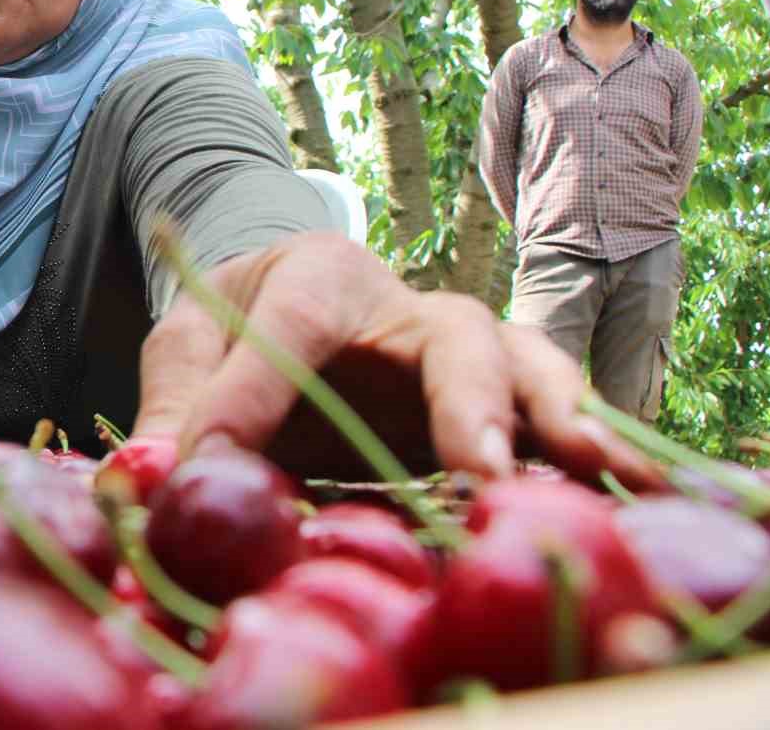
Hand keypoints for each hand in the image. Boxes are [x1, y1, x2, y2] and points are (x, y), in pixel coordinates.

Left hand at [133, 231, 662, 489]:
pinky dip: (583, 454)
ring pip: (527, 370)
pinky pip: (546, 422)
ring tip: (601, 471)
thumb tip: (144, 478)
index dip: (251, 394)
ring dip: (562, 420)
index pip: (291, 325)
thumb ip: (172, 401)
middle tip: (479, 470)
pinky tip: (625, 495)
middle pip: (453, 334)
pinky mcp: (489, 410)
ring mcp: (458, 360)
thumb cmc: (233, 328)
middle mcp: (404, 308)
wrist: (281, 315)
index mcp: (316, 273)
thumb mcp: (184, 345)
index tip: (211, 462)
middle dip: (467, 400)